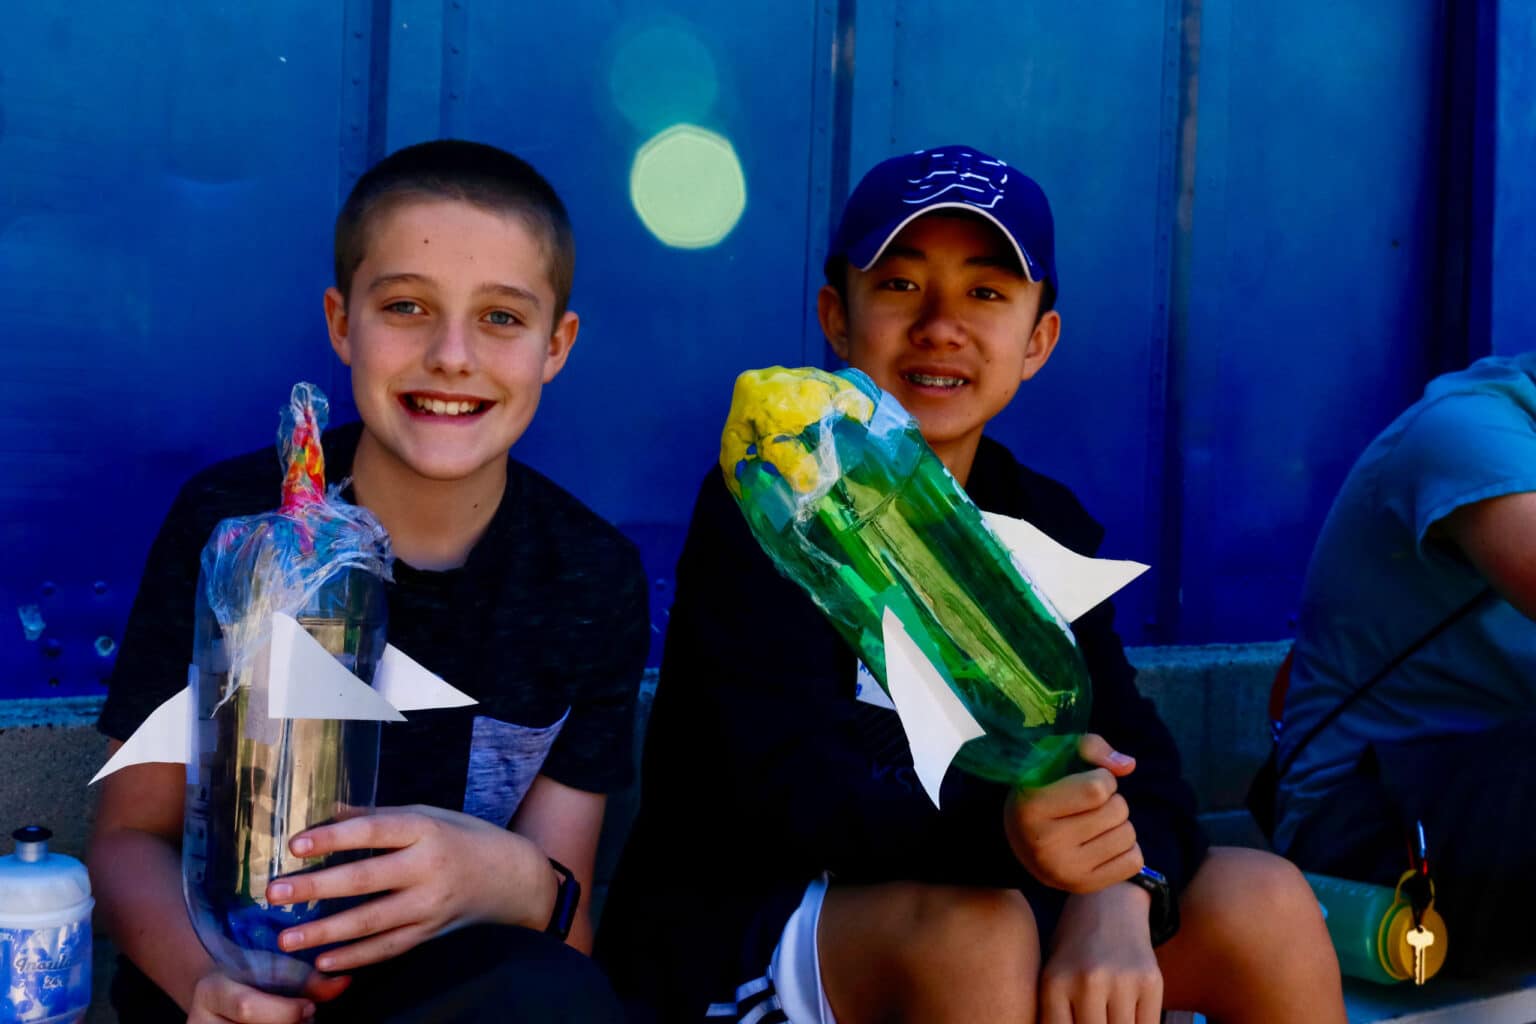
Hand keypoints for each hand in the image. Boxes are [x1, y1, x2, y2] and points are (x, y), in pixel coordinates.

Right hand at [186, 969, 347, 1023]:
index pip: (247, 1008)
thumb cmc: (253, 977)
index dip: (285, 1012)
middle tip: (305, 1018)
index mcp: (211, 990)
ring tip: (294, 1022)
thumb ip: (309, 979)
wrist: (219, 994)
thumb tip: (344, 982)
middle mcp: (199, 1021)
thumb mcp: (275, 969)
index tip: (309, 1007)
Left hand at [267, 805, 556, 971]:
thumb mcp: (429, 815)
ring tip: (286, 938)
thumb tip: (327, 810)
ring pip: (371, 922)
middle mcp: (428, 867)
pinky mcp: (431, 932)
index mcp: (425, 829)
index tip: (296, 845)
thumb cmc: (465, 838)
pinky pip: (388, 948)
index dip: (333, 837)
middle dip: (316, 887)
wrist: (514, 878)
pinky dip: (355, 958)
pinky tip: (323, 961)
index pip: (373, 831)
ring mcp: (430, 904)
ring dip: (325, 932)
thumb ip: (378, 816)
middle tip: (275, 893)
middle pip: (365, 879)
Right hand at [1003, 734, 1142, 892]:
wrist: (1018, 842)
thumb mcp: (1054, 758)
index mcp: (1031, 806)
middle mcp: (1045, 843)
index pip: (1098, 788)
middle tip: (1090, 804)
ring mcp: (1064, 870)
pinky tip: (1102, 843)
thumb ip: (1091, 748)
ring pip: (1129, 834)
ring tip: (1095, 823)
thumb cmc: (1042, 790)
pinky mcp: (1083, 887)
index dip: (1102, 777)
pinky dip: (1126, 847)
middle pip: (1117, 810)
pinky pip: (1135, 861)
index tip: (1086, 780)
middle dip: (1112, 800)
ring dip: (1119, 823)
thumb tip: (1129, 765)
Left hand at [1040, 884, 1162, 1023]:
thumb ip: (1057, 1013)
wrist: (1109, 903)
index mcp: (1055, 983)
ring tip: (1108, 1014)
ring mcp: (1122, 981)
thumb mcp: (1053, 975)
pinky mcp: (1151, 981)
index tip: (1077, 1022)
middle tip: (1094, 1017)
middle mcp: (1088, 982)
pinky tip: (1129, 1016)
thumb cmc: (1074, 947)